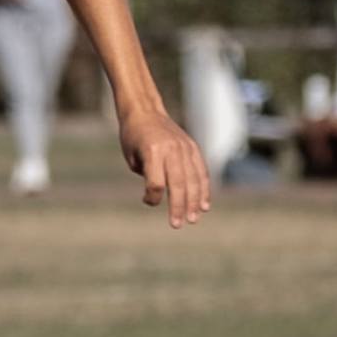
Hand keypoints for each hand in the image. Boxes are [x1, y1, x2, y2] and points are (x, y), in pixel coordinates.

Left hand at [119, 108, 211, 228]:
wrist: (145, 111)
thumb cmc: (133, 137)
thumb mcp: (132, 157)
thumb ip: (148, 175)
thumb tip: (163, 194)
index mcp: (152, 151)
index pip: (156, 182)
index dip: (152, 197)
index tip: (147, 201)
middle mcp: (171, 149)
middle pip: (177, 183)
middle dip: (178, 207)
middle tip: (177, 224)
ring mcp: (185, 148)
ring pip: (193, 179)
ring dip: (194, 202)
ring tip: (193, 218)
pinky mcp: (193, 148)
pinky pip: (201, 171)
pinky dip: (203, 188)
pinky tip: (204, 205)